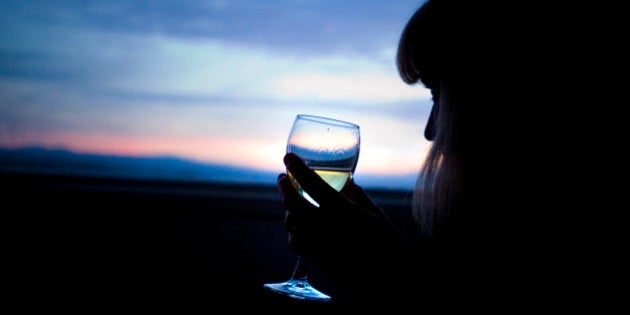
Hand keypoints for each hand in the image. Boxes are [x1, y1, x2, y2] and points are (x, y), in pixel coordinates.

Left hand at [277, 153, 403, 274]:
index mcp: (341, 209)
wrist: (384, 276)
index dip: (297, 168)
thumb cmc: (385, 242)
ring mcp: (316, 242)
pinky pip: (293, 241)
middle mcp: (325, 225)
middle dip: (284, 186)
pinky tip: (299, 226)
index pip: (312, 183)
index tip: (288, 158)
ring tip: (292, 202)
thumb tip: (346, 179)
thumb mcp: (375, 213)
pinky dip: (293, 230)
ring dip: (288, 210)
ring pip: (290, 221)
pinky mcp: (314, 258)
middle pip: (292, 201)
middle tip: (283, 179)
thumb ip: (357, 195)